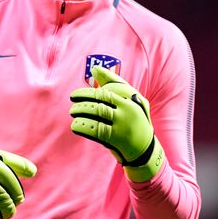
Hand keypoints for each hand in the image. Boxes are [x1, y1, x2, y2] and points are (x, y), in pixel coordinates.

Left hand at [70, 66, 164, 181]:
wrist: (145, 149)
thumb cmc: (132, 120)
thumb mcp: (129, 101)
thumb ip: (112, 83)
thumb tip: (94, 68)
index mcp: (132, 98)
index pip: (106, 90)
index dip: (88, 92)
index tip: (77, 95)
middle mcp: (129, 108)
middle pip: (100, 99)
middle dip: (82, 99)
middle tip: (72, 100)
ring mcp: (123, 123)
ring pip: (96, 112)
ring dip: (80, 110)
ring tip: (73, 112)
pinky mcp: (117, 138)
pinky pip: (94, 128)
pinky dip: (82, 125)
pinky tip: (75, 125)